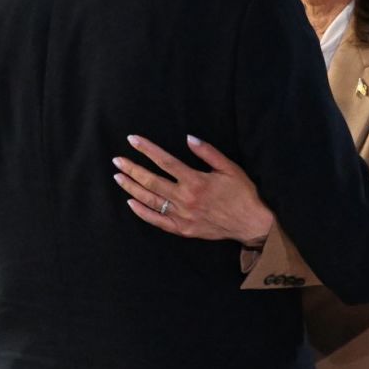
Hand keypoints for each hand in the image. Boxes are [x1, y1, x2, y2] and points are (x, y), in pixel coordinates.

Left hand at [115, 134, 274, 245]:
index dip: (147, 149)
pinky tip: (131, 203)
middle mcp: (185, 199)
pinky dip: (143, 213)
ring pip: (151, 201)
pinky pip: (158, 222)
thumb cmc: (242, 193)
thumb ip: (208, 152)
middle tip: (117, 160)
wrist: (251, 223)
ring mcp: (183, 216)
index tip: (133, 140)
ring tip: (118, 177)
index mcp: (196, 181)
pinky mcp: (184, 230)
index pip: (165, 161)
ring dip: (132, 188)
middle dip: (132, 169)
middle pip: (152, 181)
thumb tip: (188, 138)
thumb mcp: (230, 168)